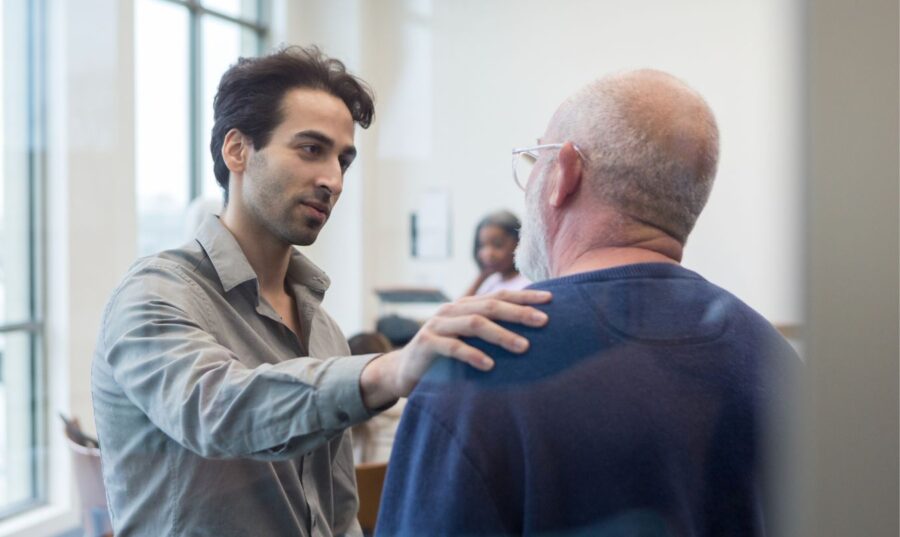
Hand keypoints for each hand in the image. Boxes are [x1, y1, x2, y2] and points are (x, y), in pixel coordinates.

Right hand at [359, 289, 551, 408]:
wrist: (402, 372)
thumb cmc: (444, 358)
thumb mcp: (467, 341)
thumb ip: (490, 334)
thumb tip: (531, 335)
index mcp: (466, 306)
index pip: (500, 295)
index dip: (525, 295)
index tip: (552, 299)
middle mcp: (453, 310)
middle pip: (491, 306)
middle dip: (519, 312)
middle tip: (543, 321)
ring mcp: (438, 325)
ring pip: (475, 323)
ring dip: (501, 334)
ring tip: (523, 347)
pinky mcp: (426, 344)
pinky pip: (452, 347)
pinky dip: (472, 355)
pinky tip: (490, 366)